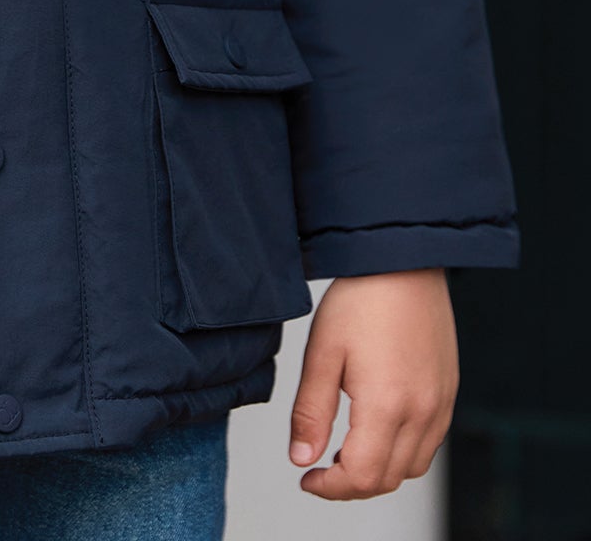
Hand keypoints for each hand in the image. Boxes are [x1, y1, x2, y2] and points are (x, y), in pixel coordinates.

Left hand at [288, 268, 458, 499]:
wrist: (404, 260)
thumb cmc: (362, 298)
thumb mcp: (322, 353)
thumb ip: (310, 412)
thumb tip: (301, 459)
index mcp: (387, 405)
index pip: (361, 476)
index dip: (330, 488)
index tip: (307, 478)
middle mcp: (422, 412)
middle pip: (388, 479)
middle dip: (350, 485)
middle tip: (319, 468)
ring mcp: (440, 403)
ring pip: (412, 467)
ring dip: (378, 472)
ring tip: (345, 451)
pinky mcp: (448, 392)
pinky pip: (429, 444)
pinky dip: (402, 453)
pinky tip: (377, 431)